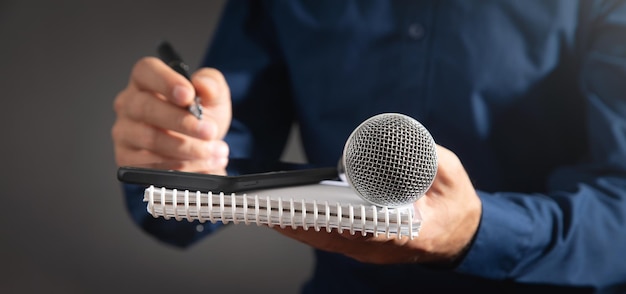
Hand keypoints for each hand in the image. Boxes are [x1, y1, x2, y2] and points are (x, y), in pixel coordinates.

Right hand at [112, 57, 230, 173]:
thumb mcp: (214, 97)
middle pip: (146, 108)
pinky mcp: (127, 158)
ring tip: (216, 151)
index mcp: (146, 80)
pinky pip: (151, 165)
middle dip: (182, 122)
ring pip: (151, 139)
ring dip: (189, 148)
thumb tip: (202, 84)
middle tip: (210, 131)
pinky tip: (204, 164)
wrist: (202, 147)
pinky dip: (183, 166)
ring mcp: (125, 132)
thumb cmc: (202, 116)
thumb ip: (212, 84)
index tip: (189, 96)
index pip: (146, 71)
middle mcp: (129, 104)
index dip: (166, 82)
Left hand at [276, 145, 481, 264]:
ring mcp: (372, 251)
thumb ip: (428, 157)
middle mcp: (384, 247)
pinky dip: (306, 230)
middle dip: (302, 225)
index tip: (314, 214)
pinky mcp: (363, 247)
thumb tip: (398, 140)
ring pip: (328, 242)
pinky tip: (286, 218)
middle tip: (273, 210)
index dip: (341, 222)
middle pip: (337, 238)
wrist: (459, 236)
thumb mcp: (450, 175)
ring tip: (270, 212)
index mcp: (409, 233)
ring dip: (298, 229)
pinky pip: (329, 240)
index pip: (371, 229)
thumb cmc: (454, 205)